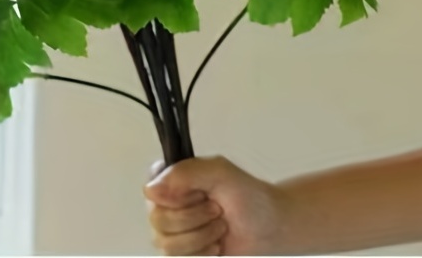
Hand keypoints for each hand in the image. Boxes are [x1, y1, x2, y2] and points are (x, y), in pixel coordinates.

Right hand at [144, 156, 286, 255]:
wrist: (271, 228)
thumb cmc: (249, 197)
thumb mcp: (219, 172)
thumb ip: (185, 173)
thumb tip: (151, 190)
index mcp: (172, 180)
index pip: (151, 190)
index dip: (176, 197)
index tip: (201, 194)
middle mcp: (167, 206)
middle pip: (157, 221)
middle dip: (193, 218)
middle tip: (216, 210)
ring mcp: (174, 233)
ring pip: (166, 244)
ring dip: (200, 237)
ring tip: (219, 227)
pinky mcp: (184, 255)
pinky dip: (202, 255)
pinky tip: (216, 246)